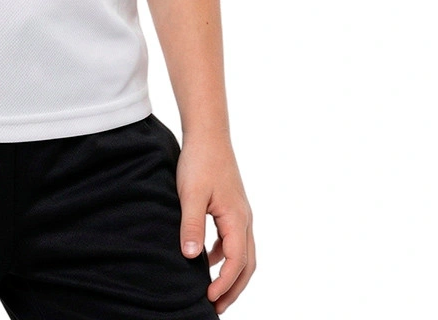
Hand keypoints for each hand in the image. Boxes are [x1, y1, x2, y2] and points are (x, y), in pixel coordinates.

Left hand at [176, 134, 254, 313]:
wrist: (208, 135)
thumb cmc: (200, 161)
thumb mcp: (190, 195)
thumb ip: (192, 225)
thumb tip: (191, 257)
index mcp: (237, 218)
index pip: (236, 261)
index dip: (225, 284)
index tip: (209, 299)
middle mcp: (244, 219)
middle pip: (246, 264)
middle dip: (233, 288)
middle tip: (216, 307)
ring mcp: (240, 213)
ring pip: (242, 253)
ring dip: (230, 274)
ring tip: (213, 291)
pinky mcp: (232, 207)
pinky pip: (233, 240)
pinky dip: (224, 256)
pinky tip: (206, 259)